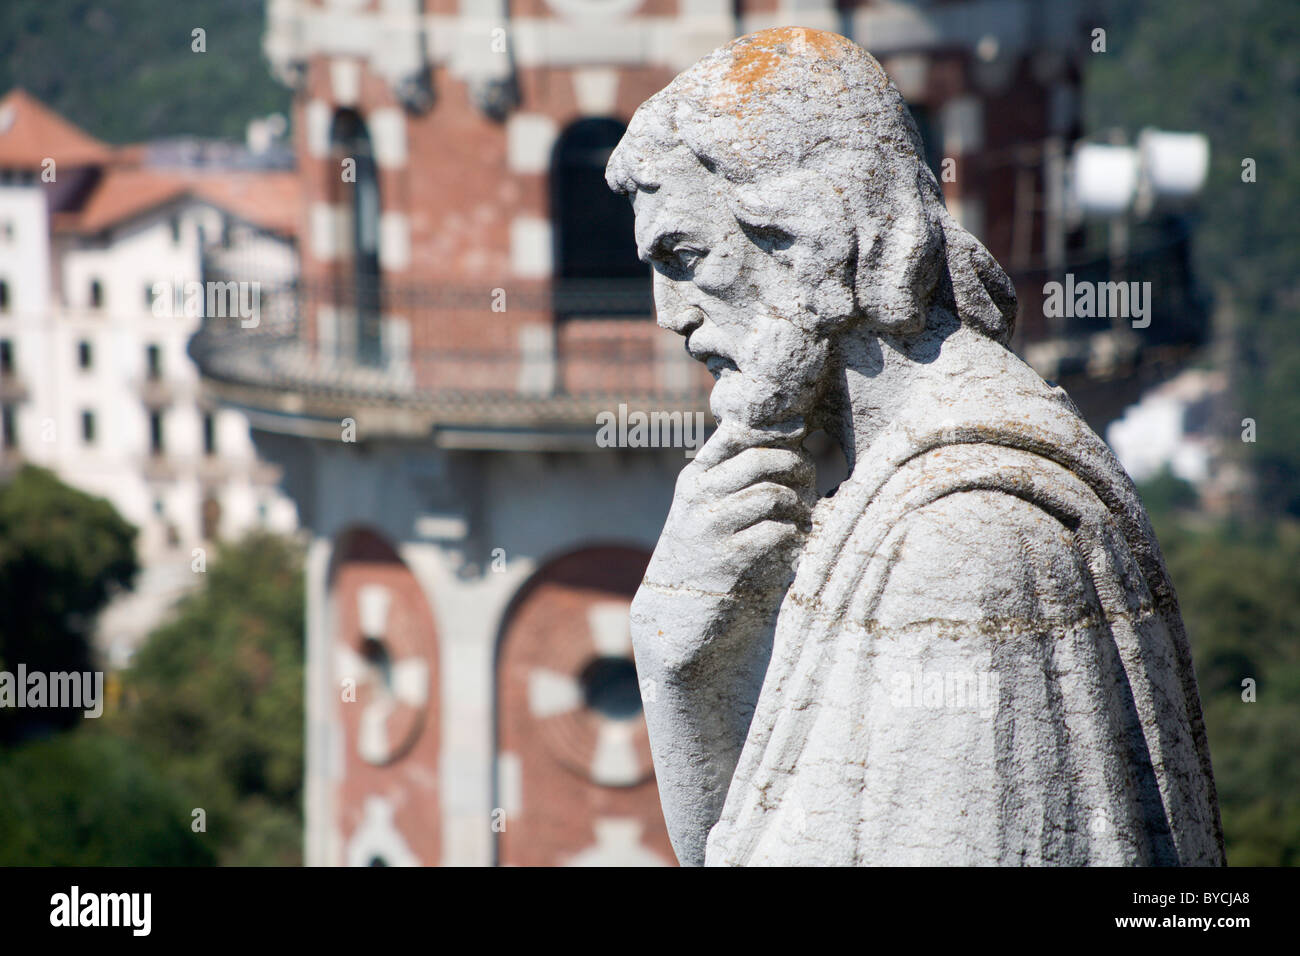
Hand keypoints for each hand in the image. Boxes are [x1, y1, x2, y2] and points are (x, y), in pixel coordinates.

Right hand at [643, 418, 815, 599]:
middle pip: (758, 460)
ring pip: (771, 495)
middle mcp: (699, 496)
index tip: (800, 430)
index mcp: (694, 477)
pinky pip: (775, 531)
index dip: (773, 430)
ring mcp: (712, 526)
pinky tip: (795, 538)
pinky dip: (792, 532)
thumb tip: (783, 438)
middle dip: (794, 464)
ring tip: (803, 514)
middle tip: (809, 478)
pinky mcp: (728, 558)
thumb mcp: (702, 505)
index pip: (735, 436)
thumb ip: (730, 474)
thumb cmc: (703, 547)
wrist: (677, 605)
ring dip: (797, 504)